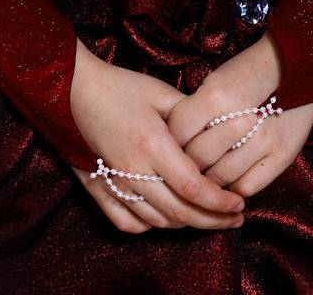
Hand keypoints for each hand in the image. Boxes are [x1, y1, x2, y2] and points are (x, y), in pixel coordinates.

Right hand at [69, 40, 247, 234]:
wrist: (72, 89)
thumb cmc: (119, 86)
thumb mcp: (159, 91)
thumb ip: (189, 114)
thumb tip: (217, 130)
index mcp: (152, 143)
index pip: (193, 187)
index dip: (220, 201)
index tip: (240, 202)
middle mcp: (133, 169)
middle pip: (179, 213)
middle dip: (213, 220)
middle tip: (235, 218)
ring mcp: (113, 183)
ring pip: (157, 221)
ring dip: (186, 224)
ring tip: (208, 216)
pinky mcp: (98, 189)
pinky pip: (127, 223)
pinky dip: (150, 227)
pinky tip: (165, 218)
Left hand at [165, 34, 312, 199]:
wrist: (296, 66)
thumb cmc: (248, 73)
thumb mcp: (215, 80)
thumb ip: (194, 111)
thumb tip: (173, 144)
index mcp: (216, 96)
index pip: (179, 134)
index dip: (171, 144)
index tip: (172, 147)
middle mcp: (239, 119)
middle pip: (198, 159)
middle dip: (189, 165)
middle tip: (189, 165)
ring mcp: (264, 139)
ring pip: (221, 178)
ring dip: (211, 180)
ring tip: (209, 173)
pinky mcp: (283, 155)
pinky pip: (247, 187)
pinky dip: (235, 188)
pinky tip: (232, 178)